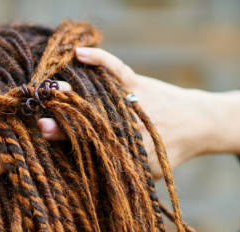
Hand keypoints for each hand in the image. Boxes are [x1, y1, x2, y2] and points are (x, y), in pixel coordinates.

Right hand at [38, 47, 214, 178]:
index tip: (43, 130)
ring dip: (73, 93)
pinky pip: (116, 68)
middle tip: (40, 115)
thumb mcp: (141, 169)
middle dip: (62, 118)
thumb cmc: (165, 151)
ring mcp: (133, 102)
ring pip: (96, 96)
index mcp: (129, 150)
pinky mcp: (138, 83)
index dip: (63, 136)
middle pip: (88, 120)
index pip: (89, 143)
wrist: (199, 123)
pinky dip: (99, 59)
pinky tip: (78, 54)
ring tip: (50, 91)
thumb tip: (73, 163)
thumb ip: (112, 166)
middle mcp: (129, 126)